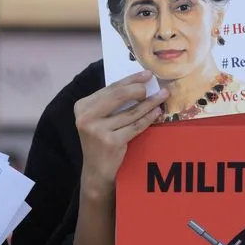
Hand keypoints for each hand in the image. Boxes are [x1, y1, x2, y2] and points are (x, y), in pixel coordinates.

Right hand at [76, 72, 168, 196]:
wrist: (96, 170)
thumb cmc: (100, 140)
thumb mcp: (98, 119)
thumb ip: (110, 103)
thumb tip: (138, 83)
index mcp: (82, 106)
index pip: (110, 88)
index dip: (130, 80)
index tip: (146, 74)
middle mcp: (86, 117)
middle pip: (119, 96)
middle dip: (140, 88)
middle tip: (157, 85)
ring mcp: (97, 130)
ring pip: (131, 112)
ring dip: (150, 103)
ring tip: (162, 96)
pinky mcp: (111, 142)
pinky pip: (135, 126)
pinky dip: (148, 118)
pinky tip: (157, 113)